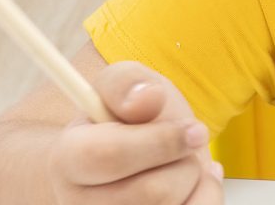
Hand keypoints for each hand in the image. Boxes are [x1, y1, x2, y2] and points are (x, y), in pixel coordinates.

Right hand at [48, 60, 223, 203]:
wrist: (130, 161)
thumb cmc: (128, 123)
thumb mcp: (124, 86)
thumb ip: (127, 83)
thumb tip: (146, 98)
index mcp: (68, 159)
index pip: (109, 157)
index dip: (160, 142)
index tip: (193, 129)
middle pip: (154, 192)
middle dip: (183, 161)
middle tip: (180, 147)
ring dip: (196, 182)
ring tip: (182, 167)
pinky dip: (206, 199)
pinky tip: (194, 187)